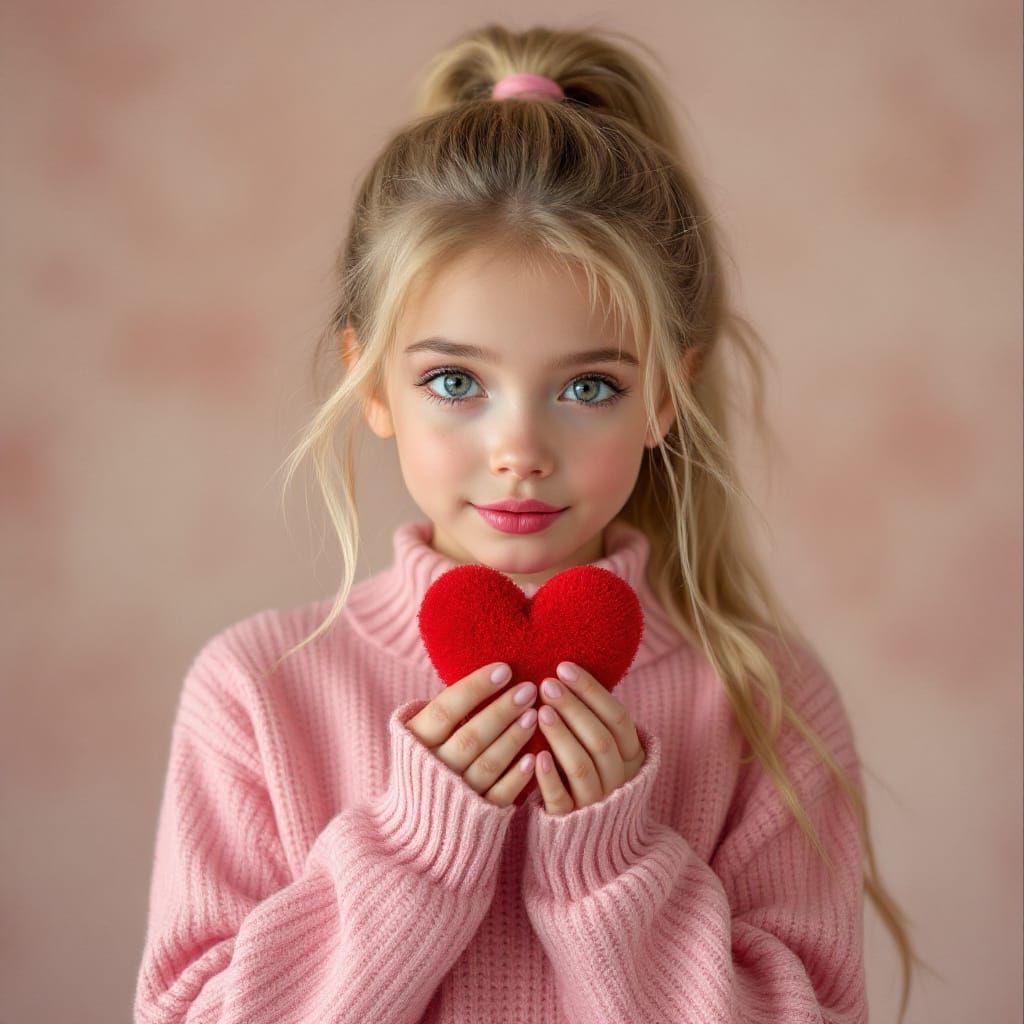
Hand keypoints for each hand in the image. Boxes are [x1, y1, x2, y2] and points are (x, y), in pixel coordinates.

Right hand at [405, 662, 540, 807]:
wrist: (418, 821)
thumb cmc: (428, 760)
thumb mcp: (424, 734)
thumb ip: (445, 712)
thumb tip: (486, 675)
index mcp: (415, 742)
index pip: (445, 710)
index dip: (475, 688)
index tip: (504, 670)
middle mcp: (432, 768)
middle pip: (470, 737)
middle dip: (502, 711)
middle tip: (528, 690)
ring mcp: (454, 794)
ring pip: (487, 764)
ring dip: (513, 738)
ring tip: (534, 715)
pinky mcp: (474, 815)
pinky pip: (497, 795)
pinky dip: (515, 777)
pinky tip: (533, 758)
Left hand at [533, 662, 645, 815]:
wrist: (587, 835)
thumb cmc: (587, 772)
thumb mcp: (600, 746)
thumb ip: (592, 718)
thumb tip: (565, 671)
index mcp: (632, 756)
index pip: (618, 718)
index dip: (591, 691)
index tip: (563, 668)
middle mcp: (619, 779)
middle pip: (601, 739)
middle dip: (573, 708)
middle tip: (547, 685)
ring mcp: (596, 802)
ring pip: (582, 766)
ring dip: (562, 736)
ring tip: (540, 712)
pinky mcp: (570, 821)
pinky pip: (562, 799)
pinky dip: (550, 776)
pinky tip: (536, 756)